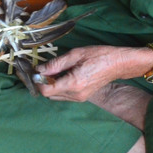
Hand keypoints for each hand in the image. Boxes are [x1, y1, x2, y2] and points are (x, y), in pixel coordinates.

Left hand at [36, 45, 152, 102]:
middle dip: (42, 82)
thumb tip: (39, 69)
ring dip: (50, 84)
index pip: (46, 90)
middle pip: (48, 94)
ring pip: (55, 95)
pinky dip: (58, 86)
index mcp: (73, 84)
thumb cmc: (99, 56)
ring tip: (53, 70)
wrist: (118, 64)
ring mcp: (79, 98)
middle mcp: (76, 94)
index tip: (35, 71)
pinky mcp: (82, 97)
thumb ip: (55, 64)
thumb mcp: (75, 55)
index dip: (37, 80)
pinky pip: (63, 95)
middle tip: (42, 69)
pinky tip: (62, 75)